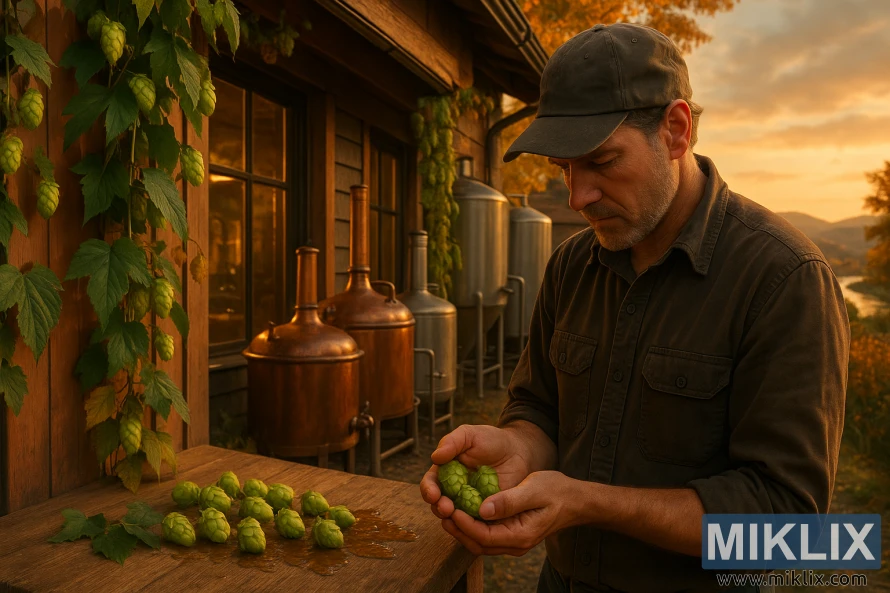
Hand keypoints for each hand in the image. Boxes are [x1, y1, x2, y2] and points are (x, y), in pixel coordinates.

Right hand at [419, 424, 533, 520]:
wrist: (518, 451)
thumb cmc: (491, 440)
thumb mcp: (470, 435)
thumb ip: (452, 442)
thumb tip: (435, 457)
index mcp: (446, 471)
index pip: (431, 483)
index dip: (429, 490)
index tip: (433, 495)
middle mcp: (454, 489)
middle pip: (439, 503)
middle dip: (439, 508)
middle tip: (446, 509)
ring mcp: (470, 502)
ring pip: (455, 516)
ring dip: (453, 519)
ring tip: (457, 516)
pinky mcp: (486, 511)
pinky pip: (476, 521)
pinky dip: (472, 525)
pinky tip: (474, 524)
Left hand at [443, 470, 580, 556]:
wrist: (574, 500)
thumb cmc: (556, 491)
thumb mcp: (533, 489)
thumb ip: (509, 501)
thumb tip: (482, 509)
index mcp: (520, 535)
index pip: (484, 536)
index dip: (464, 525)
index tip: (451, 509)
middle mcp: (515, 544)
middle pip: (478, 544)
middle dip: (457, 529)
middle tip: (442, 510)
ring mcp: (513, 542)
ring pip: (480, 542)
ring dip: (461, 529)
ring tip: (447, 510)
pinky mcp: (511, 534)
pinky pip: (486, 535)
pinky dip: (471, 526)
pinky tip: (462, 510)